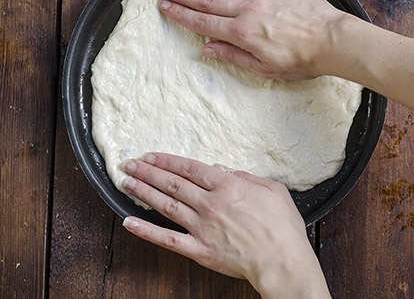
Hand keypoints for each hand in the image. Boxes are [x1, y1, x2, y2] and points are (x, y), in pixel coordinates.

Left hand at [121, 153, 330, 298]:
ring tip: (127, 183)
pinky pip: (167, 239)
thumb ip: (246, 176)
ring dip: (144, 192)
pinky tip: (129, 222)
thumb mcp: (273, 189)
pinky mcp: (199, 250)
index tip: (152, 156)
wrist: (282, 261)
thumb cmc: (282, 226)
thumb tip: (222, 169)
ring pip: (166, 205)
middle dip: (149, 171)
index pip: (190, 168)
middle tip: (131, 164)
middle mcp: (210, 204)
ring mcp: (202, 227)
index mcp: (228, 186)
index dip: (168, 161)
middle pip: (173, 183)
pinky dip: (146, 231)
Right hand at [152, 0, 350, 79]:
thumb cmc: (303, 59)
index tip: (164, 6)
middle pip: (207, 0)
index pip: (204, 23)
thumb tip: (207, 50)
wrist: (333, 40)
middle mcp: (248, 10)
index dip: (181, 14)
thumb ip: (234, 56)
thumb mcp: (265, 69)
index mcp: (243, 34)